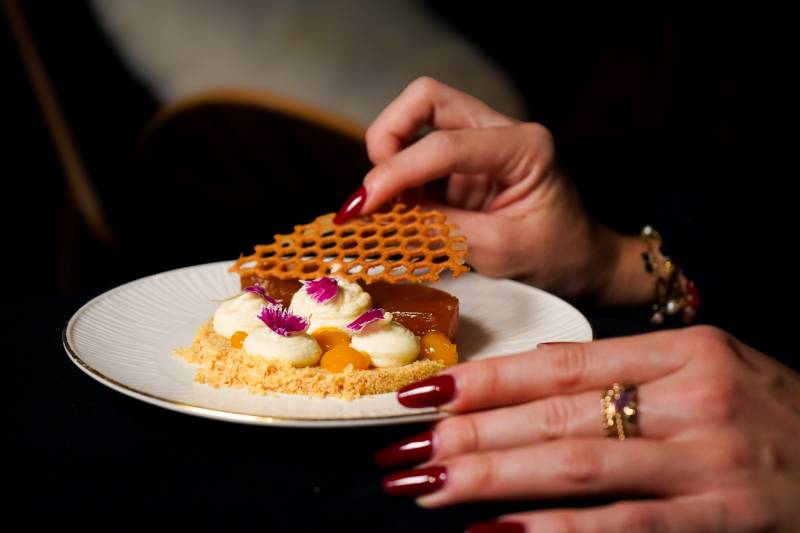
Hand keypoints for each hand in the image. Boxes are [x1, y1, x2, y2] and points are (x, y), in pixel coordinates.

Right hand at [338, 77, 650, 304]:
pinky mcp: (467, 159)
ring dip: (391, 156)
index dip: (397, 172)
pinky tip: (397, 207)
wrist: (581, 262)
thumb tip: (380, 214)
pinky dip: (399, 175)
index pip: (445, 145)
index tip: (363, 205)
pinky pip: (420, 149)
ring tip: (387, 204)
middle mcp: (501, 130)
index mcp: (524, 147)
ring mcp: (483, 140)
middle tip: (376, 189)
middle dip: (388, 136)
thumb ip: (438, 227)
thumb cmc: (554, 257)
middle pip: (427, 99)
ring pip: (418, 116)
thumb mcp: (497, 251)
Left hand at [376, 326, 799, 531]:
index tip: (424, 392)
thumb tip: (532, 367)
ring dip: (492, 478)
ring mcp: (703, 463)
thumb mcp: (706, 366)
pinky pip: (621, 525)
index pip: (559, 364)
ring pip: (575, 467)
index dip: (484, 379)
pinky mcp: (718, 520)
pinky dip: (553, 531)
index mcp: (680, 353)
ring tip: (429, 486)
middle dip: (470, 433)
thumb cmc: (769, 410)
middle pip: (555, 416)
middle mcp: (689, 400)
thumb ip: (621, 366)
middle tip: (405, 448)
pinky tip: (497, 532)